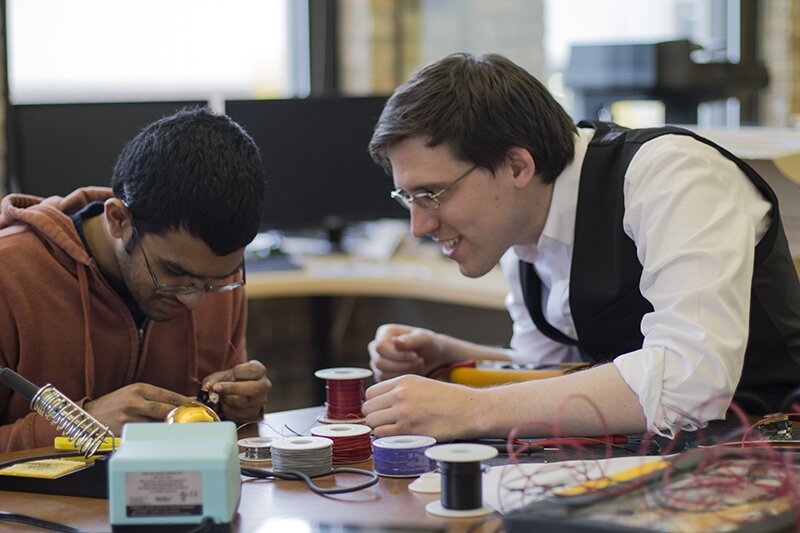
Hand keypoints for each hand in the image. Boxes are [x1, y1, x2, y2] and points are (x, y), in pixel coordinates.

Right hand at [84, 383, 191, 434]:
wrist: (89, 416)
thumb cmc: (115, 404)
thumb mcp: (134, 394)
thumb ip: (156, 398)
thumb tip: (182, 402)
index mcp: (139, 389)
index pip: (170, 396)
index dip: (186, 402)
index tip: (197, 406)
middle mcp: (135, 401)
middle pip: (167, 410)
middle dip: (182, 416)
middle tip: (194, 420)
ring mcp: (129, 417)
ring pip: (158, 424)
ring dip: (170, 427)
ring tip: (181, 429)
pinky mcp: (125, 431)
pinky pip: (146, 434)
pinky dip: (156, 435)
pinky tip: (162, 437)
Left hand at [204, 360, 270, 422]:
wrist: (237, 391)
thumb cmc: (231, 380)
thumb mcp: (222, 375)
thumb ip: (213, 380)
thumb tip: (207, 387)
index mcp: (259, 370)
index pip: (253, 370)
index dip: (239, 372)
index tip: (231, 374)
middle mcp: (264, 385)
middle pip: (253, 388)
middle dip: (232, 389)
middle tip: (217, 388)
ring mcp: (261, 400)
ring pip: (245, 403)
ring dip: (228, 401)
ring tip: (222, 397)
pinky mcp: (255, 413)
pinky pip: (241, 415)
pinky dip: (229, 411)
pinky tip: (226, 405)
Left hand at [363, 374, 480, 440]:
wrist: (468, 410)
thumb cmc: (448, 399)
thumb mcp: (422, 384)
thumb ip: (400, 390)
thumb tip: (380, 404)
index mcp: (403, 381)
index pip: (370, 393)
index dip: (374, 404)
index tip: (381, 411)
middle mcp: (400, 394)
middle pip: (368, 408)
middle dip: (374, 417)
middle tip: (386, 423)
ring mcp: (403, 412)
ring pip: (372, 423)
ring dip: (379, 428)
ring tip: (393, 430)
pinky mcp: (408, 430)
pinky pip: (383, 435)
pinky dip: (387, 438)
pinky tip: (399, 436)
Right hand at [368, 324, 446, 380]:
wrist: (433, 357)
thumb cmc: (428, 344)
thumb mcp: (424, 339)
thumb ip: (411, 340)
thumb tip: (395, 341)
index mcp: (384, 333)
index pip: (380, 347)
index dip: (397, 355)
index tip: (415, 356)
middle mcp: (377, 346)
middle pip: (379, 362)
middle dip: (402, 365)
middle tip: (420, 362)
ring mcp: (377, 361)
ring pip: (381, 374)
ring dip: (403, 373)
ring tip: (419, 365)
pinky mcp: (381, 374)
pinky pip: (385, 382)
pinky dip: (401, 379)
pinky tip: (413, 371)